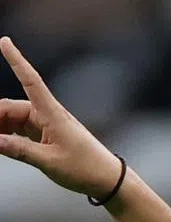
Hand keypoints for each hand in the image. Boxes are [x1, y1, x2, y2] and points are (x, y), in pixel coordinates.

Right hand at [0, 37, 123, 196]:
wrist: (109, 180)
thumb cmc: (85, 169)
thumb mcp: (50, 162)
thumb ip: (19, 150)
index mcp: (52, 114)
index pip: (30, 81)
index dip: (16, 61)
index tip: (5, 41)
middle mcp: (48, 114)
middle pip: (11, 108)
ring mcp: (47, 124)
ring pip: (14, 120)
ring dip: (1, 128)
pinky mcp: (48, 135)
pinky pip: (22, 130)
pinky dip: (10, 136)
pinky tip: (3, 144)